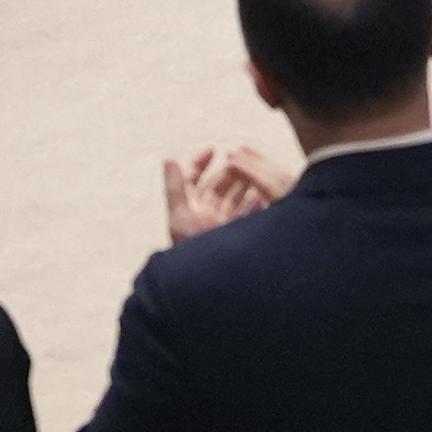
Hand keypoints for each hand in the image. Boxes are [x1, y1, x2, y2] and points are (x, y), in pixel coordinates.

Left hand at [160, 146, 279, 244]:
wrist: (209, 281)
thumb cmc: (191, 250)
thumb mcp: (180, 215)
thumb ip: (175, 186)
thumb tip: (168, 158)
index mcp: (189, 208)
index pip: (193, 179)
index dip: (200, 163)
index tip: (213, 150)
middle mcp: (206, 213)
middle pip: (219, 184)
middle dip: (230, 170)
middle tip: (242, 158)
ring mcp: (224, 222)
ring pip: (235, 195)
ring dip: (245, 182)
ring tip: (255, 172)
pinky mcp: (240, 232)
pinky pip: (249, 212)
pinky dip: (255, 203)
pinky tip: (262, 196)